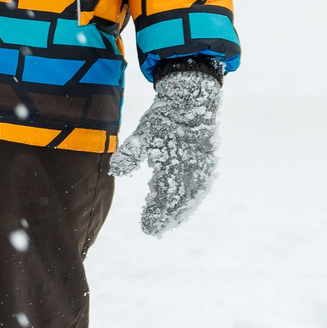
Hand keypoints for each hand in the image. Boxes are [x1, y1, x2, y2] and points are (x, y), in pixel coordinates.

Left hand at [110, 62, 221, 235]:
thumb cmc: (164, 117)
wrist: (193, 98)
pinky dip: (192, 198)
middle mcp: (194, 167)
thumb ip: (131, 152)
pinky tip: (183, 206)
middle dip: (167, 216)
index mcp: (176, 161)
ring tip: (168, 223)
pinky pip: (201, 185)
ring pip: (193, 195)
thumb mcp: (144, 132)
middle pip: (181, 199)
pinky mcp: (208, 161)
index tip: (147, 227)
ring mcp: (204, 165)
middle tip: (154, 230)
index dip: (157, 213)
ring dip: (181, 210)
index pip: (166, 195)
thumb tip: (118, 170)